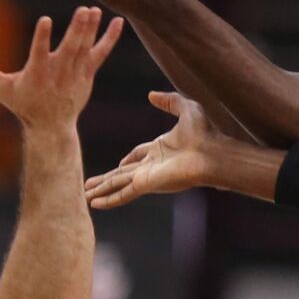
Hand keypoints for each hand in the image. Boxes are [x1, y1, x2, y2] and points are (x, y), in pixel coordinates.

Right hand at [0, 7, 122, 128]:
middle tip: (83, 10)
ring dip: (90, 29)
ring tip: (94, 10)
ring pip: (85, 49)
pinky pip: (100, 54)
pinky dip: (109, 39)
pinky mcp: (87, 74)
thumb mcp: (1, 89)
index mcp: (37, 74)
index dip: (42, 38)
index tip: (46, 20)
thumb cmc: (23, 104)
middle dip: (77, 30)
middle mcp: (58, 73)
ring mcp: (75, 74)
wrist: (50, 126)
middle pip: (69, 49)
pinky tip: (118, 22)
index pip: (39, 53)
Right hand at [85, 92, 218, 207]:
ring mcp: (148, 176)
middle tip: (90, 185)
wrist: (212, 153)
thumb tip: (151, 94)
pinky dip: (109, 199)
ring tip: (86, 196)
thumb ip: (169, 101)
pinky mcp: (147, 185)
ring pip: (118, 184)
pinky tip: (95, 203)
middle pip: (123, 173)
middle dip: (106, 179)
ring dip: (102, 190)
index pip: (138, 156)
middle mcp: (152, 165)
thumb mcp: (186, 108)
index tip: (118, 164)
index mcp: (161, 149)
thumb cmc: (204, 133)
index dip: (127, 159)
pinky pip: (123, 192)